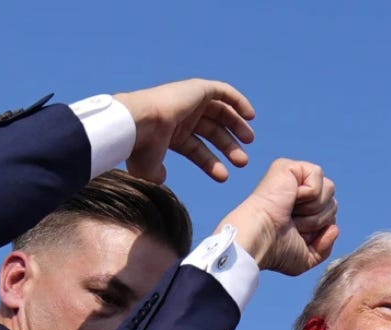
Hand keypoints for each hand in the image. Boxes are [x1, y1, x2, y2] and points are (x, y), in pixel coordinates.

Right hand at [114, 79, 255, 182]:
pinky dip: (238, 101)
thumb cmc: (140, 147)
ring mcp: (188, 101)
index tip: (224, 177)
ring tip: (249, 141)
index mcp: (169, 134)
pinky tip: (251, 116)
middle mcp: (180, 116)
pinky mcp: (197, 89)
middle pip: (212, 131)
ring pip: (220, 113)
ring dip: (236, 126)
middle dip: (228, 146)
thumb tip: (160, 179)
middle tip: (243, 162)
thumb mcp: (148, 167)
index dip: (211, 163)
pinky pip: (223, 91)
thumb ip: (156, 173)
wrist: (139, 124)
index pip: (195, 148)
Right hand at [222, 159, 339, 275]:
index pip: (330, 215)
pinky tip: (290, 198)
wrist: (260, 240)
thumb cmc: (275, 252)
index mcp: (300, 211)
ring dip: (313, 209)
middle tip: (293, 224)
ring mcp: (293, 178)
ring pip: (329, 189)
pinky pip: (318, 176)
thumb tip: (335, 228)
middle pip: (333, 203)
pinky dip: (309, 193)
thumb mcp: (306, 258)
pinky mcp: (288, 166)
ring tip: (291, 213)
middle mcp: (297, 192)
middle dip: (318, 220)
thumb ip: (325, 247)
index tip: (297, 234)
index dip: (320, 229)